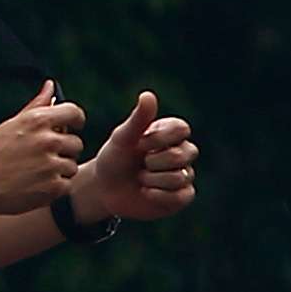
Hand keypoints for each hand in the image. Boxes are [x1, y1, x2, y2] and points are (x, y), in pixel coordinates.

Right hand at [0, 81, 84, 215]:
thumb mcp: (11, 124)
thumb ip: (36, 105)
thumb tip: (50, 87)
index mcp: (36, 120)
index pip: (74, 113)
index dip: (75, 120)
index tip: (70, 127)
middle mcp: (47, 140)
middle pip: (76, 143)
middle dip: (62, 149)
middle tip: (40, 155)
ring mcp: (51, 165)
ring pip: (72, 165)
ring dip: (58, 169)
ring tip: (34, 171)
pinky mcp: (54, 187)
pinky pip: (67, 184)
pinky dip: (54, 186)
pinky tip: (35, 183)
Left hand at [73, 90, 196, 223]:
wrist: (105, 189)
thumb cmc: (114, 158)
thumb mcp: (122, 138)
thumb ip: (138, 119)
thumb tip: (148, 95)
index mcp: (169, 133)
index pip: (182, 129)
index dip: (160, 138)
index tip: (140, 143)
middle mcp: (182, 152)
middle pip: (184, 154)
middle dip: (154, 161)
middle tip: (140, 163)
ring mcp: (185, 175)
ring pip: (180, 177)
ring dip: (152, 179)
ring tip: (140, 178)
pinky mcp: (182, 196)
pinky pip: (180, 196)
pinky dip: (158, 195)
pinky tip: (146, 192)